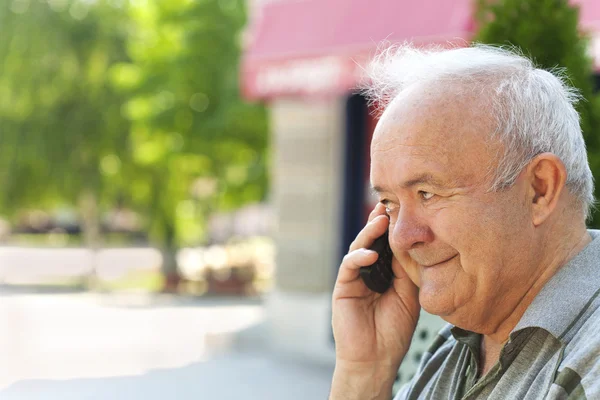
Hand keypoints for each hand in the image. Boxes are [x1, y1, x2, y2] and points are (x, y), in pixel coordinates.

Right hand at [330, 203, 419, 395]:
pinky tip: (371, 254)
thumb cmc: (394, 331)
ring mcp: (354, 278)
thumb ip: (407, 271)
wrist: (376, 359)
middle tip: (389, 206)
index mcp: (385, 273)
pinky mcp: (343, 287)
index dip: (394, 229)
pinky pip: (349, 267)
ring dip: (369, 234)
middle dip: (380, 223)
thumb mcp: (408, 296)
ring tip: (381, 221)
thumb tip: (410, 243)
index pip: (388, 245)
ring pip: (359, 248)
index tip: (405, 210)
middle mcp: (369, 272)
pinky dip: (358, 258)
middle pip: (372, 241)